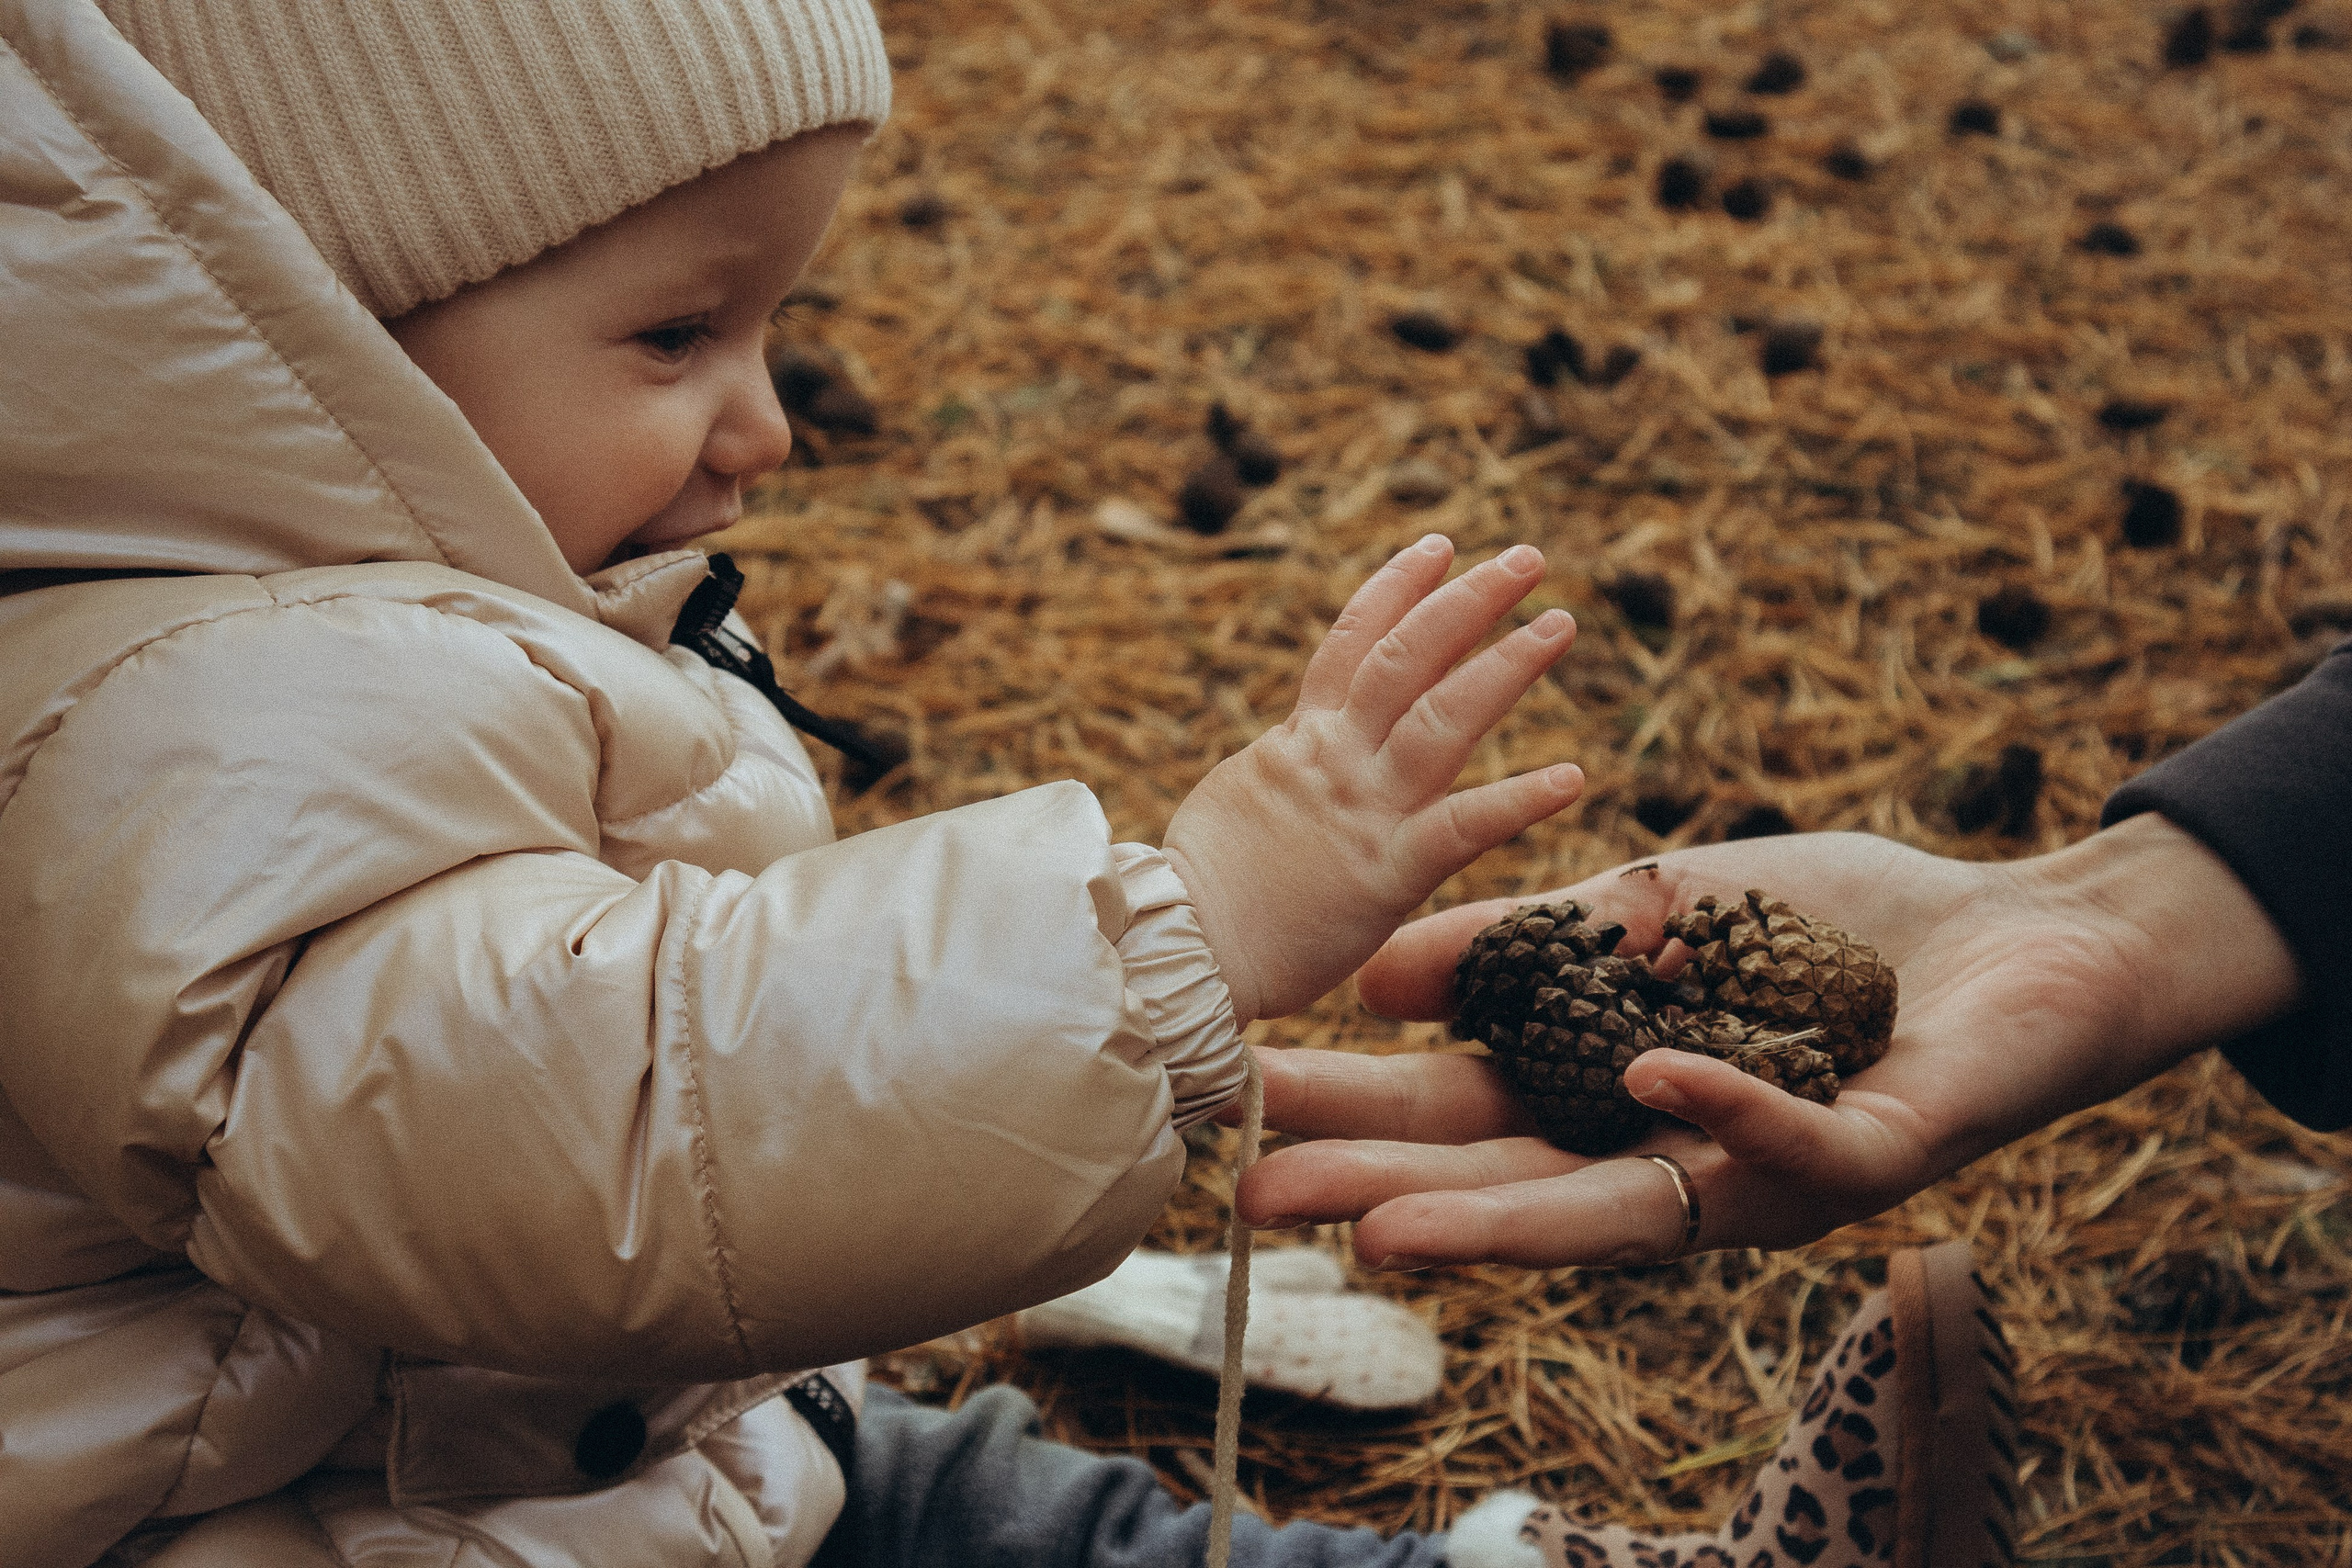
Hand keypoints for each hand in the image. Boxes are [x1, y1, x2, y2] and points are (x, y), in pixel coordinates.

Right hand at [1163, 536, 1581, 1024]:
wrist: (1182, 949)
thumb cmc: (1201, 889)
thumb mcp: (1240, 798)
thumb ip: (1283, 769)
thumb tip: (1297, 752)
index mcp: (1300, 741)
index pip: (1353, 642)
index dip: (1398, 589)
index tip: (1440, 547)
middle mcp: (1337, 759)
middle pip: (1409, 656)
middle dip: (1468, 600)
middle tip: (1526, 558)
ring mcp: (1364, 811)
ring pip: (1443, 718)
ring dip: (1506, 665)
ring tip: (1559, 623)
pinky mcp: (1387, 874)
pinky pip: (1462, 829)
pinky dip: (1518, 802)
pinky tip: (1572, 778)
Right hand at [1235, 815, 2300, 1267]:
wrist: (2022, 933)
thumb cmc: (1832, 929)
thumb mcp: (1649, 913)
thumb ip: (1524, 943)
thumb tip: (1372, 974)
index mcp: (1611, 1101)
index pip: (1464, 1117)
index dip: (1358, 1111)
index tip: (1246, 1093)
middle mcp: (1673, 1161)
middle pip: (1510, 1185)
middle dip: (1384, 1191)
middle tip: (1263, 1195)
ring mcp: (1765, 1172)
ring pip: (1622, 1212)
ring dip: (1502, 1221)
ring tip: (1388, 1230)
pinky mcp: (1870, 1154)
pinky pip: (1785, 1140)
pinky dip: (1717, 1108)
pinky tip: (1643, 1074)